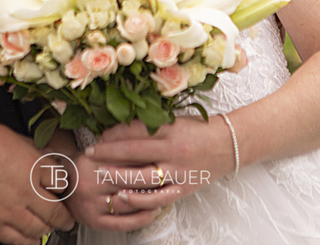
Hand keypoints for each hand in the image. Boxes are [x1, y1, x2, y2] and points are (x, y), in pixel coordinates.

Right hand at [0, 123, 74, 244]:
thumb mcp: (11, 136)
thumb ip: (30, 150)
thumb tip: (41, 156)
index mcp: (33, 166)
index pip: (62, 182)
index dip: (64, 186)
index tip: (63, 189)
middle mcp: (27, 192)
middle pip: (56, 212)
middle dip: (64, 216)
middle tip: (67, 217)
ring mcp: (11, 211)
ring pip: (40, 229)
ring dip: (49, 229)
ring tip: (51, 227)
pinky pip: (18, 241)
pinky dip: (29, 242)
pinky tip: (33, 240)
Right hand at [63, 140, 172, 231]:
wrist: (60, 183)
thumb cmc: (85, 164)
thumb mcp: (99, 151)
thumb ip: (120, 147)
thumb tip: (151, 140)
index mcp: (92, 162)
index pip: (126, 161)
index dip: (149, 159)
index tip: (166, 158)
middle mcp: (90, 183)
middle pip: (129, 182)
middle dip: (153, 180)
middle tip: (172, 177)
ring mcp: (91, 204)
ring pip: (128, 204)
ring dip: (150, 201)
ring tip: (167, 195)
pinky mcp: (93, 221)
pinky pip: (122, 223)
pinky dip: (140, 219)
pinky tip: (153, 213)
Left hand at [87, 117, 236, 204]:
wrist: (229, 145)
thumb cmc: (200, 130)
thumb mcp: (176, 121)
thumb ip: (153, 125)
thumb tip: (121, 128)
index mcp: (172, 129)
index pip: (137, 130)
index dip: (115, 133)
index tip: (99, 135)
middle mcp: (174, 150)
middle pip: (135, 152)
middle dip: (109, 153)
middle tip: (90, 153)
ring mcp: (179, 171)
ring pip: (143, 176)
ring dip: (118, 175)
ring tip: (100, 173)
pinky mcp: (183, 188)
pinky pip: (158, 197)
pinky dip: (139, 199)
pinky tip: (123, 197)